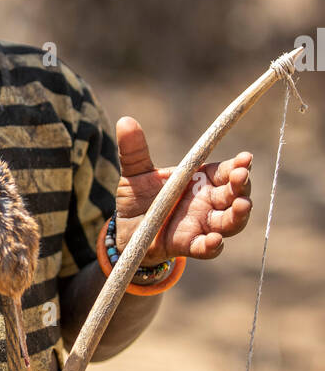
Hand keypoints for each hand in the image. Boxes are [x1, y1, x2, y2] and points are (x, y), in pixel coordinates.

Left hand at [114, 117, 252, 264]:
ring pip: (229, 222)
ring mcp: (200, 225)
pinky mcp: (187, 245)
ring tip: (242, 205)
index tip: (245, 158)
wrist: (126, 232)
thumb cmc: (138, 199)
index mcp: (200, 181)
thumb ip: (134, 151)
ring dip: (238, 215)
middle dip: (242, 185)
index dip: (239, 165)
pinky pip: (205, 248)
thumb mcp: (135, 173)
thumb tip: (125, 121)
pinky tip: (215, 240)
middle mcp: (207, 203)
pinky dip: (213, 246)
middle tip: (242, 176)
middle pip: (234, 194)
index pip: (226, 171)